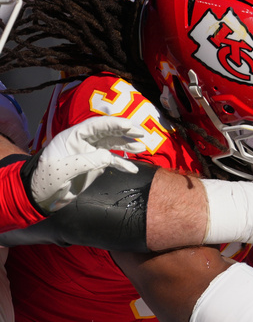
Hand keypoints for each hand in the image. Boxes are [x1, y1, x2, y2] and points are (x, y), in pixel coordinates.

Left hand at [28, 116, 145, 212]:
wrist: (42, 197)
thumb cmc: (46, 180)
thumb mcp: (63, 169)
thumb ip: (86, 161)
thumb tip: (109, 156)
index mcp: (72, 137)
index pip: (95, 126)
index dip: (112, 124)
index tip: (128, 125)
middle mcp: (83, 142)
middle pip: (107, 132)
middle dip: (124, 132)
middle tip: (140, 133)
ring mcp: (91, 153)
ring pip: (112, 145)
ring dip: (127, 146)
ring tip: (141, 148)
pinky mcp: (95, 165)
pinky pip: (112, 161)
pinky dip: (123, 164)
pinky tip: (132, 169)